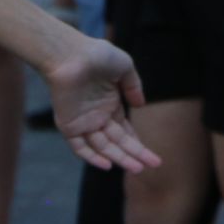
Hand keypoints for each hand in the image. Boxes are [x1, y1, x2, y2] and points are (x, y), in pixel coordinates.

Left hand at [44, 35, 159, 172]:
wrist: (71, 55)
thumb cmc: (98, 56)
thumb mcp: (125, 67)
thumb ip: (133, 87)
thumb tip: (142, 105)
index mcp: (110, 103)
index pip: (125, 129)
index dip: (137, 142)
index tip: (151, 154)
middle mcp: (98, 116)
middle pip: (119, 141)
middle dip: (136, 153)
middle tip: (154, 165)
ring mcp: (84, 122)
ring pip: (104, 146)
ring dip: (120, 158)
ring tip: (138, 168)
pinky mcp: (69, 126)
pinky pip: (80, 147)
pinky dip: (92, 157)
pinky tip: (108, 165)